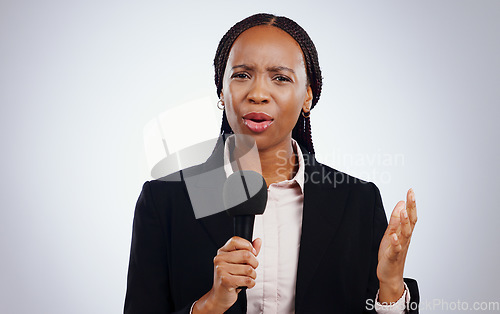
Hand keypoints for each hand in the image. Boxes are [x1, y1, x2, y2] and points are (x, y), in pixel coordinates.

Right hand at [193, 236, 261, 313]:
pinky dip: (251, 283)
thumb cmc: (230, 278)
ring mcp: (221, 269)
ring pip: (248, 269)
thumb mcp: (239, 262)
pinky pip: (247, 280)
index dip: (248, 246)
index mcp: (222, 252)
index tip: (252, 253)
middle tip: (251, 269)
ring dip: (253, 275)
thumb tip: (258, 241)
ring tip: (247, 278)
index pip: (235, 240)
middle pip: (246, 254)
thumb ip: (249, 251)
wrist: (220, 296)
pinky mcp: (225, 281)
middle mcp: (220, 259)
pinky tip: (246, 284)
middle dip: (254, 263)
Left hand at [377, 188, 416, 302]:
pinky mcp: (393, 256)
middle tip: (411, 195)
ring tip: (404, 211)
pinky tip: (394, 236)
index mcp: (404, 232)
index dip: (411, 203)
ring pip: (405, 233)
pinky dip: (396, 242)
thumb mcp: (391, 232)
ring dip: (405, 222)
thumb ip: (395, 219)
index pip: (410, 215)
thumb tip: (401, 204)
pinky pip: (396, 248)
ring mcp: (400, 247)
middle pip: (411, 221)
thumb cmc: (391, 253)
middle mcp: (405, 238)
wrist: (390, 274)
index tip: (411, 191)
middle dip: (412, 207)